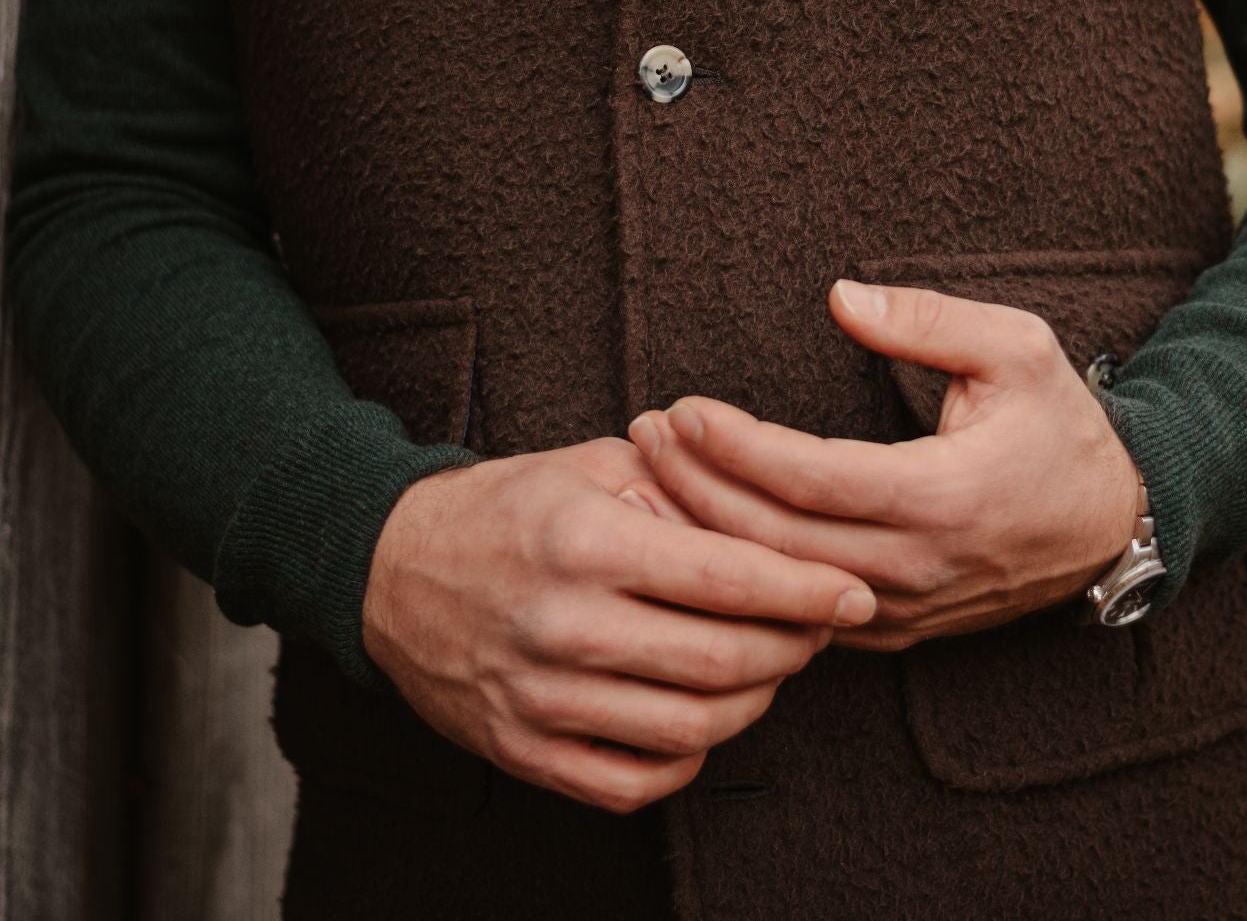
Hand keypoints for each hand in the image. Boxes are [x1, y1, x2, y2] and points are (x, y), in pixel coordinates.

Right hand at [361, 436, 878, 812]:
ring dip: (753, 703)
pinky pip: (632, 782)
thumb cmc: (509, 506)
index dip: (807, 591)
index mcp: (586, 541)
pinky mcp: (522, 751)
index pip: (728, 578)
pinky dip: (688, 760)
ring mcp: (540, 698)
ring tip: (772, 666)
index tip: (855, 593)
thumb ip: (683, 486)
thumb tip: (779, 513)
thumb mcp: (593, 464)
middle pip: (722, 661)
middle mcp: (564, 625)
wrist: (389, 568)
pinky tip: (704, 716)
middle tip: (823, 629)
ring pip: (689, 729)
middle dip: (795, 649)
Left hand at [626, 279, 1142, 653]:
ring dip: (708, 536)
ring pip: (780, 586)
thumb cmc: (1061, 425)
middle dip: (699, 489)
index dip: (738, 448)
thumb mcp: (1017, 347)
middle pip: (778, 541)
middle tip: (642, 437)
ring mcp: (902, 609)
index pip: (812, 479)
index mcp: (945, 497)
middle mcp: (917, 566)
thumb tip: (841, 298)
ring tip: (651, 480)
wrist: (1114, 522)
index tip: (683, 408)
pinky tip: (697, 532)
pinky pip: (801, 611)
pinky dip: (742, 573)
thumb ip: (927, 320)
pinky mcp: (892, 630)